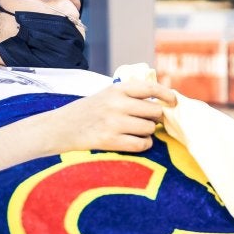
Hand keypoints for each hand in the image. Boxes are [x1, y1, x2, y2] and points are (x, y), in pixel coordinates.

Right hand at [53, 80, 177, 152]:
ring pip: (149, 128)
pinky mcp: (109, 140)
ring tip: (135, 130)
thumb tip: (163, 101)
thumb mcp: (108, 94)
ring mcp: (113, 122)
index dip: (167, 95)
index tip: (174, 102)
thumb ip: (132, 94)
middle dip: (155, 118)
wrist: (59, 128)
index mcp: (117, 89)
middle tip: (147, 120)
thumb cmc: (90, 111)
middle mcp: (116, 103)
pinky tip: (137, 142)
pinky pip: (141, 144)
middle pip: (155, 111)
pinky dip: (144, 144)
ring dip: (147, 132)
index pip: (151, 88)